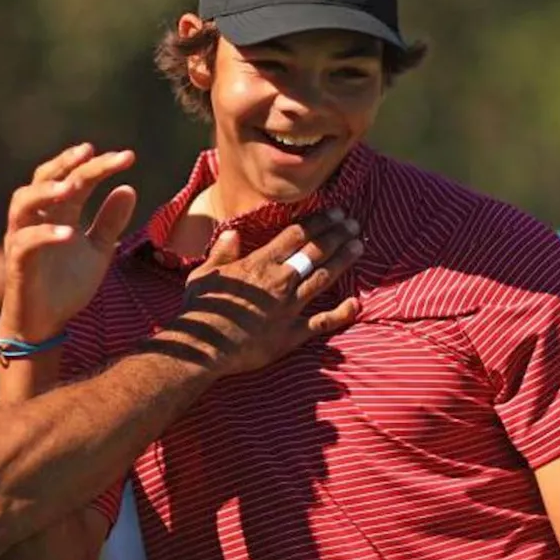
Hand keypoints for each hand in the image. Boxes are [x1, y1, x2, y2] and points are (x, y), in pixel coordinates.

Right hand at [0, 144, 138, 341]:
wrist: (46, 324)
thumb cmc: (67, 285)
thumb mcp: (98, 251)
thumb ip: (110, 222)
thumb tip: (128, 188)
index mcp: (58, 212)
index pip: (76, 178)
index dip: (98, 165)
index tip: (127, 157)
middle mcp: (37, 218)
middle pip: (44, 178)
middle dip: (66, 162)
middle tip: (90, 151)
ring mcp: (23, 238)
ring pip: (23, 203)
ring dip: (46, 191)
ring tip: (71, 186)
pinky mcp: (17, 263)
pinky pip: (25, 242)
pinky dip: (44, 234)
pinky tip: (68, 233)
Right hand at [156, 211, 362, 375]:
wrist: (204, 347)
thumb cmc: (201, 310)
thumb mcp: (204, 273)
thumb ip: (222, 252)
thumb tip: (233, 233)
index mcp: (259, 264)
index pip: (296, 235)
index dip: (318, 222)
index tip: (335, 212)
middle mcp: (279, 281)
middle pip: (315, 252)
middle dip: (336, 235)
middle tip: (353, 224)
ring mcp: (289, 307)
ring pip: (323, 278)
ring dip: (343, 261)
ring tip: (358, 246)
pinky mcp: (293, 333)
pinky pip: (323, 322)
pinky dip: (341, 313)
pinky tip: (356, 303)